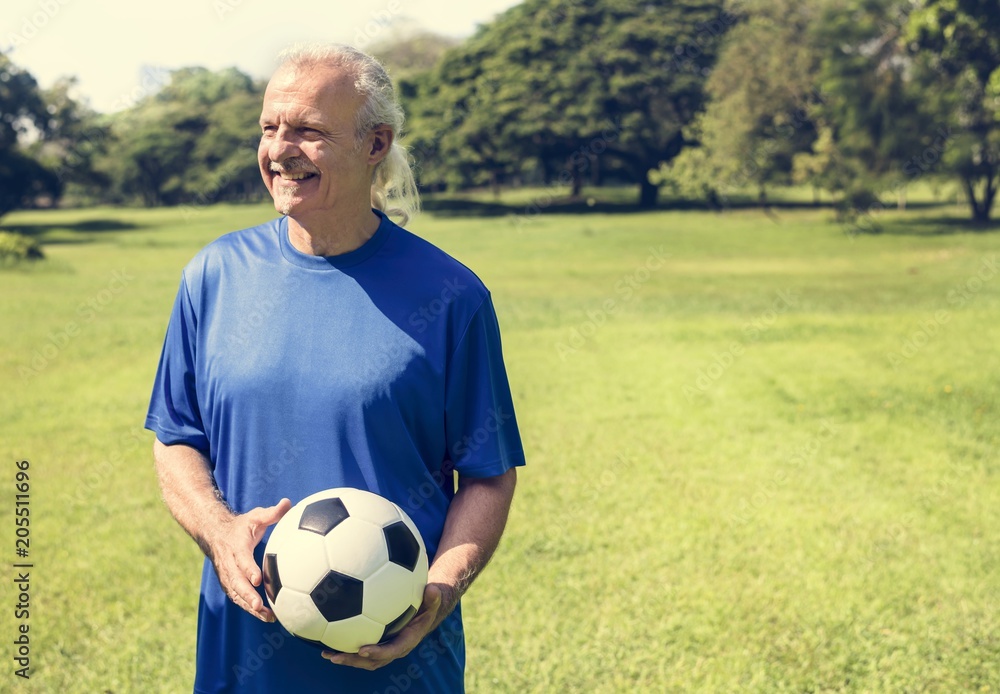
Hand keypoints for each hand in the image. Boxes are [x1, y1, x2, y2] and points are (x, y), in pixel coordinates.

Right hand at [205, 498, 291, 621]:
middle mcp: (229, 564)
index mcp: (236, 548)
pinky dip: (249, 608)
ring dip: (250, 607)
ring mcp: (227, 576)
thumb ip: (271, 512)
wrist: (215, 534)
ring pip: (236, 594)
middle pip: (236, 582)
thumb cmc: (241, 526)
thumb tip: (288, 502)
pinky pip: (237, 598)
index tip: (257, 578)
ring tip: (268, 617)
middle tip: (259, 605)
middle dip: (247, 595)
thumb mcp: (255, 516)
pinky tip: (266, 616)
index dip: (248, 569)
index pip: (241, 560)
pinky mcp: (228, 584)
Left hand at [322, 583, 452, 669]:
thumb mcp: (433, 600)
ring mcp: (385, 647)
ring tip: (327, 653)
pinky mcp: (378, 642)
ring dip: (346, 658)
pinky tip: (330, 636)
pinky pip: (361, 649)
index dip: (377, 652)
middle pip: (372, 661)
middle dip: (354, 661)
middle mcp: (394, 648)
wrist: (425, 613)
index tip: (362, 649)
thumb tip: (433, 589)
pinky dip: (346, 647)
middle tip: (336, 656)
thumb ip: (433, 597)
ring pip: (364, 658)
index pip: (392, 651)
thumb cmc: (427, 605)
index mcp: (407, 641)